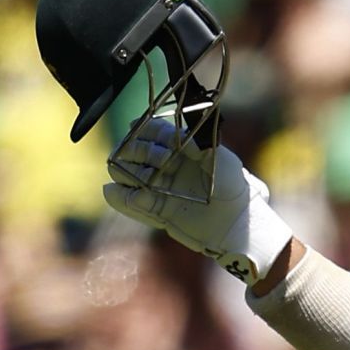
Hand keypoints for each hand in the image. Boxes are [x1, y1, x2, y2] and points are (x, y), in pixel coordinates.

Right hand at [103, 119, 292, 285]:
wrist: (236, 223)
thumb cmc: (234, 186)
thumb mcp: (222, 160)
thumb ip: (200, 144)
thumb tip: (179, 134)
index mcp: (185, 149)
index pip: (158, 133)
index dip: (146, 129)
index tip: (137, 126)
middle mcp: (170, 166)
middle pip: (138, 152)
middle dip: (136, 150)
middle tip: (145, 156)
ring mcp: (162, 188)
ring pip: (130, 176)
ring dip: (126, 172)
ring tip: (133, 175)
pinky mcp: (158, 210)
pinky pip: (133, 202)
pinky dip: (121, 197)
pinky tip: (113, 191)